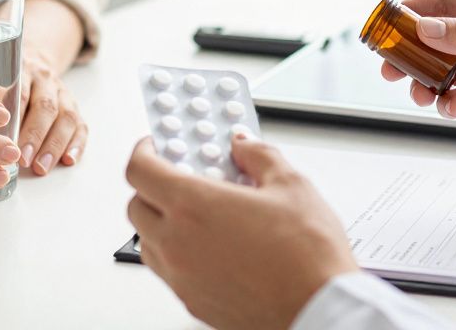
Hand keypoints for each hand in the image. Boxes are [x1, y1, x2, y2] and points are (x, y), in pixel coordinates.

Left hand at [16, 48, 87, 174]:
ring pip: (67, 118)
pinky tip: (69, 160)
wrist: (35, 66)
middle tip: (25, 160)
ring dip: (55, 145)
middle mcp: (47, 82)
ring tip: (42, 167)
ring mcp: (64, 95)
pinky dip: (77, 145)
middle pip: (46, 107)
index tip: (10, 143)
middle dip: (36, 136)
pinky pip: (81, 127)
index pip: (22, 93)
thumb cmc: (6, 84)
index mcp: (24, 71)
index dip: (18, 119)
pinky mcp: (75, 110)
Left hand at [126, 135, 357, 329]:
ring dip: (161, 222)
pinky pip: (168, 271)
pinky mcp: (192, 302)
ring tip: (199, 212)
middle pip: (136, 206)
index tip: (156, 146)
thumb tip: (242, 144)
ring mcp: (181, 278)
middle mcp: (176, 243)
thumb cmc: (307, 256)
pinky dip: (177, 253)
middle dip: (151, 186)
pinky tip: (212, 245)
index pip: (139, 170)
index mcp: (192, 206)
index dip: (143, 151)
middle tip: (181, 176)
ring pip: (148, 242)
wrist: (319, 310)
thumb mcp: (290, 186)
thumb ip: (258, 156)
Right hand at [382, 0, 455, 161]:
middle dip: (412, 53)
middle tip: (388, 67)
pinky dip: (449, 105)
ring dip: (428, 83)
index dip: (413, 11)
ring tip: (418, 94)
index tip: (384, 24)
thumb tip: (427, 29)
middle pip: (440, 40)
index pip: (447, 2)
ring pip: (448, 72)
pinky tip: (446, 108)